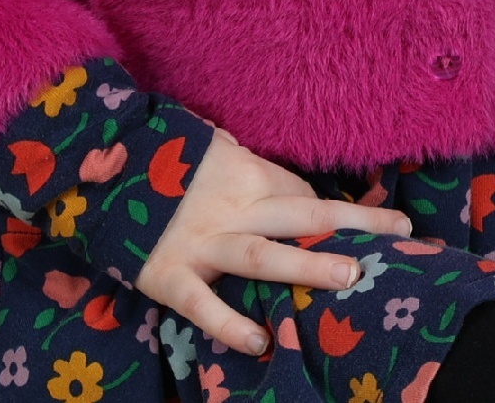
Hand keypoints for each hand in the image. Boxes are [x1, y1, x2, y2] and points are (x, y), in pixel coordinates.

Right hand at [132, 127, 401, 356]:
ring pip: (262, 254)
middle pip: (301, 212)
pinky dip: (229, 324)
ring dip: (306, 264)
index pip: (301, 194)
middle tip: (398, 233)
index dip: (338, 213)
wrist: (96, 172)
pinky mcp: (170, 274)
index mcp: (245, 174)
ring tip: (351, 276)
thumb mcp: (211, 151)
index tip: (380, 227)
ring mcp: (202, 242)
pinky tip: (259, 343)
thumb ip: (248, 168)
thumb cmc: (163, 165)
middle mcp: (232, 207)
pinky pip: (202, 303)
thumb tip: (290, 182)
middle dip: (352, 224)